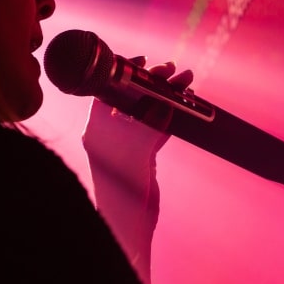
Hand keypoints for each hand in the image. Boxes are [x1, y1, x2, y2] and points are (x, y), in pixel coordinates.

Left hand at [82, 58, 192, 278]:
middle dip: (153, 82)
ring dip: (166, 97)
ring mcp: (125, 143)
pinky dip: (170, 116)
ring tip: (186, 82)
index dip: (125, 73)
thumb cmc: (124, 186)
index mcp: (97, 126)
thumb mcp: (139, 148)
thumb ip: (152, 123)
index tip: (143, 62)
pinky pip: (156, 127)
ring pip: (147, 111)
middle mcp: (109, 132)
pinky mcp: (141, 154)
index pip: (108, 89)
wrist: (129, 221)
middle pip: (131, 97)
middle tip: (172, 70)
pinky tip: (185, 105)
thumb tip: (167, 103)